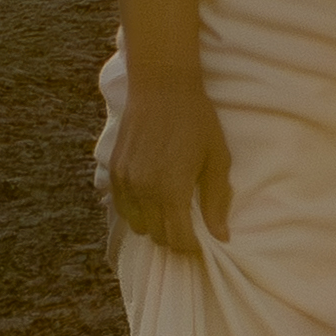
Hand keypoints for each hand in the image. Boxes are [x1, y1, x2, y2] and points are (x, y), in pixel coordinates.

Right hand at [108, 68, 232, 255]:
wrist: (161, 87)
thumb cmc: (196, 120)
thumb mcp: (216, 159)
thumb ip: (217, 201)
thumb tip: (221, 236)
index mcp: (172, 191)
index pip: (178, 240)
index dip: (192, 247)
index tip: (202, 241)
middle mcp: (144, 191)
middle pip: (157, 237)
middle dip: (175, 238)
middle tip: (190, 228)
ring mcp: (125, 182)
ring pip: (137, 225)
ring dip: (154, 226)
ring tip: (170, 213)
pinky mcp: (114, 171)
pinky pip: (122, 207)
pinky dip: (137, 211)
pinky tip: (152, 199)